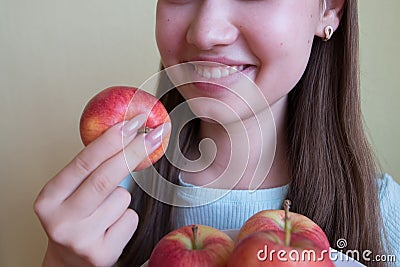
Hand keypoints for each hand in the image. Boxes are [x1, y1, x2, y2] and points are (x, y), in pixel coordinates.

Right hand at [34, 114, 170, 266]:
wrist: (69, 260)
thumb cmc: (74, 217)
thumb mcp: (70, 192)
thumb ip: (90, 169)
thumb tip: (129, 132)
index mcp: (49, 198)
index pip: (84, 163)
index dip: (111, 140)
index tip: (133, 122)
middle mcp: (61, 220)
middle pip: (105, 179)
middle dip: (134, 152)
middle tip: (155, 135)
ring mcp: (81, 239)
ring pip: (122, 199)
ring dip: (122, 197)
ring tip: (105, 210)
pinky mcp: (102, 254)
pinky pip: (130, 219)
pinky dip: (126, 217)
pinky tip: (111, 226)